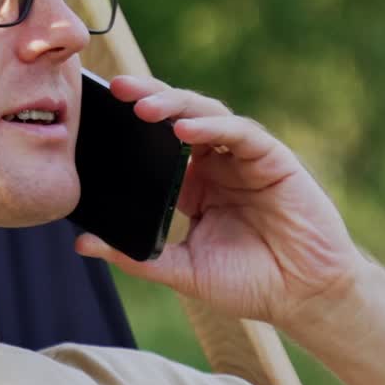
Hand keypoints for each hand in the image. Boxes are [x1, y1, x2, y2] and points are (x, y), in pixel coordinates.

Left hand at [72, 75, 360, 330]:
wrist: (303, 297)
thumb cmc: (248, 283)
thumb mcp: (182, 271)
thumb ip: (136, 257)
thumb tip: (82, 245)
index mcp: (192, 184)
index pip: (155, 142)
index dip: (128, 126)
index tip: (95, 113)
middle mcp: (216, 162)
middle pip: (177, 117)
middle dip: (148, 97)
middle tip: (117, 87)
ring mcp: (244, 157)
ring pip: (206, 114)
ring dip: (175, 106)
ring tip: (145, 108)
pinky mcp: (272, 158)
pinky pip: (240, 133)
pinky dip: (213, 128)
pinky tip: (186, 131)